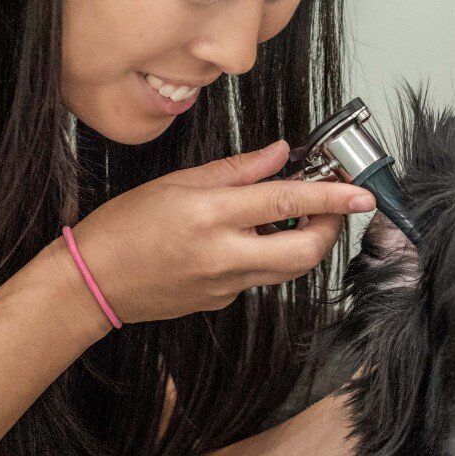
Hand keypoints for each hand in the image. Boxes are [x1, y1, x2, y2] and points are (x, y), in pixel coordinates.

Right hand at [65, 141, 374, 324]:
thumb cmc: (125, 226)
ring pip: (287, 269)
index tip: (362, 193)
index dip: (330, 197)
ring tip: (296, 216)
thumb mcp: (178, 182)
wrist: (93, 282)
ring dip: (304, 243)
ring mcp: (225, 285)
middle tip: (334, 205)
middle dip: (330, 229)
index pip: (285, 202)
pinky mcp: (221, 302)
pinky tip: (249, 238)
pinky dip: (267, 256)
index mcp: (211, 215)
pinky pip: (259, 279)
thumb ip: (236, 169)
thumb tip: (281, 153)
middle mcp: (223, 254)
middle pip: (304, 252)